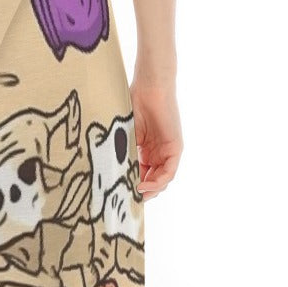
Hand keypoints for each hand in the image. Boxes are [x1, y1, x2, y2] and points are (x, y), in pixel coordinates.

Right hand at [130, 76, 182, 199]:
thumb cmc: (134, 103)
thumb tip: (112, 171)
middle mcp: (159, 152)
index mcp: (147, 149)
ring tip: (136, 195)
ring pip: (162, 178)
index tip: (120, 193)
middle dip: (142, 191)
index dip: (132, 184)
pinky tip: (145, 185)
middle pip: (152, 179)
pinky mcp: (175, 148)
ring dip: (150, 189)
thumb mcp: (126, 133)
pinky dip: (158, 181)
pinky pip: (169, 171)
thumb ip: (123, 151)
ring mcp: (168, 150)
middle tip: (128, 200)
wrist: (149, 86)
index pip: (141, 173)